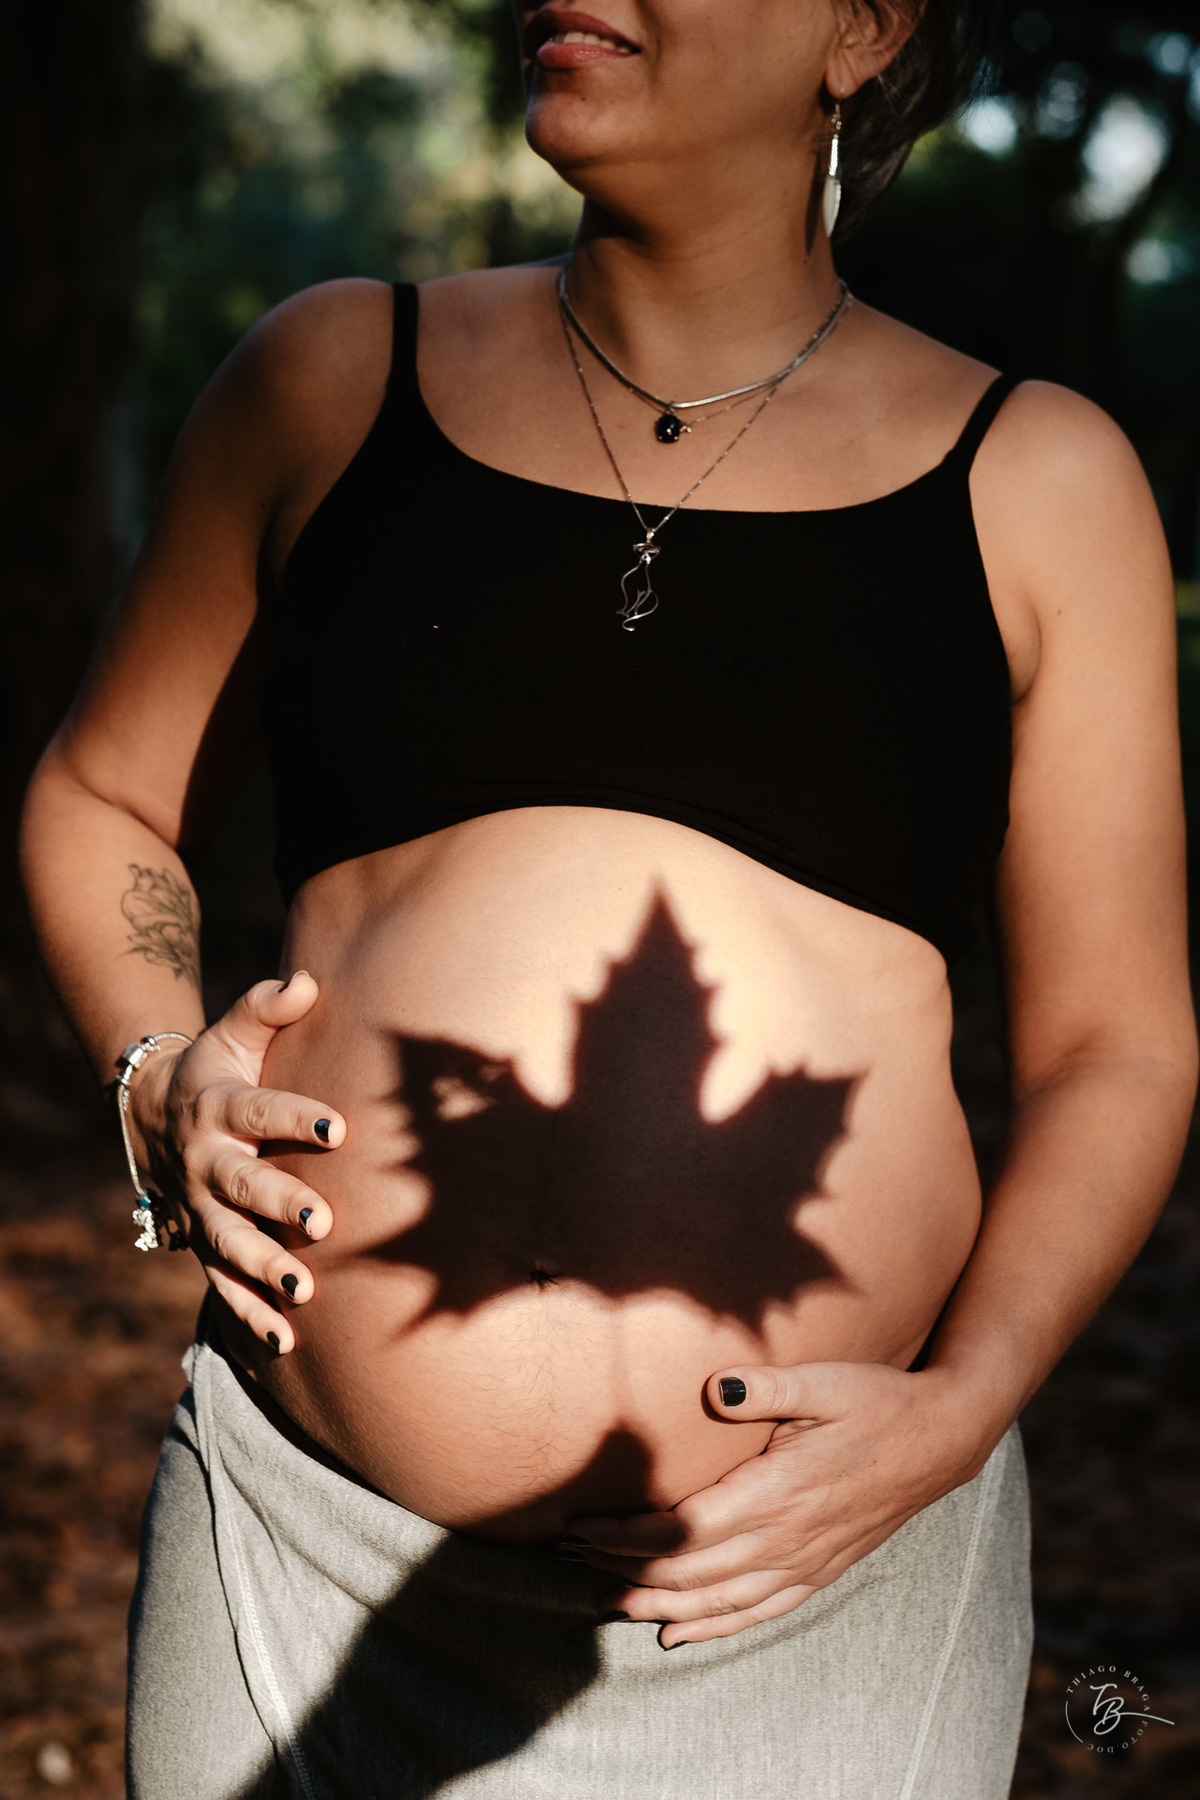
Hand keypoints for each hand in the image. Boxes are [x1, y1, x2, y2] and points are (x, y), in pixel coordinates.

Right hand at [128, 971, 344, 1351]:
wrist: (152, 1115)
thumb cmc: (218, 1068)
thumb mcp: (234, 1032)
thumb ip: (268, 1005)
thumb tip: (307, 980)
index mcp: (219, 1108)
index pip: (259, 1111)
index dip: (295, 1118)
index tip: (337, 1127)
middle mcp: (208, 1164)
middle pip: (242, 1186)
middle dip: (280, 1205)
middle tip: (322, 1220)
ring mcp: (202, 1210)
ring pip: (229, 1244)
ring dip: (264, 1270)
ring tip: (302, 1290)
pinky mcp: (204, 1245)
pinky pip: (224, 1286)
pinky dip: (250, 1315)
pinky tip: (286, 1342)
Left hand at [565, 1360, 995, 1646]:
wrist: (941, 1440)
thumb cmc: (877, 1400)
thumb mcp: (825, 1381)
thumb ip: (767, 1388)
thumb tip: (716, 1386)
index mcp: (778, 1491)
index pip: (683, 1529)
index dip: (626, 1536)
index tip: (581, 1525)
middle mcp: (786, 1538)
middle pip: (688, 1571)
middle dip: (624, 1567)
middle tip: (572, 1556)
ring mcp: (804, 1561)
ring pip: (717, 1601)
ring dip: (657, 1603)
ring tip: (605, 1600)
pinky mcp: (819, 1571)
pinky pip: (758, 1612)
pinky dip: (713, 1626)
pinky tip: (677, 1633)